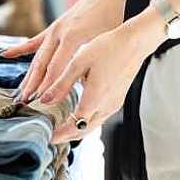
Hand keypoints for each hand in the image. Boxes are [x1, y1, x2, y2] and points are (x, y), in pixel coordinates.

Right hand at [2, 0, 128, 103]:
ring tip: (20, 92)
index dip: (48, 86)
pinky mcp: (52, 28)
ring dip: (29, 75)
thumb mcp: (104, 42)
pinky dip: (20, 49)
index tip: (41, 102)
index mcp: (72, 37)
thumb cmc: (109, 19)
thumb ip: (92, 61)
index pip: (56, 68)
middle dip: (33, 85)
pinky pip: (34, 42)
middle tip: (24, 102)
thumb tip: (82, 87)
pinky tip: (6, 55)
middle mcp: (59, 33)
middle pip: (42, 64)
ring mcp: (53, 30)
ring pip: (37, 56)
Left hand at [39, 12, 166, 143]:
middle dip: (66, 135)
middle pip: (83, 130)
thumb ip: (61, 84)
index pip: (74, 126)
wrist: (134, 43)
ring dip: (77, 129)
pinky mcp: (117, 100)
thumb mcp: (79, 62)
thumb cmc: (107, 48)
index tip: (47, 136)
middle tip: (51, 135)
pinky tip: (79, 113)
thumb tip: (45, 100)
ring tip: (61, 126)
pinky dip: (87, 120)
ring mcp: (113, 104)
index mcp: (95, 99)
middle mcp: (106, 106)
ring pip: (92, 125)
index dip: (60, 134)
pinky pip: (99, 117)